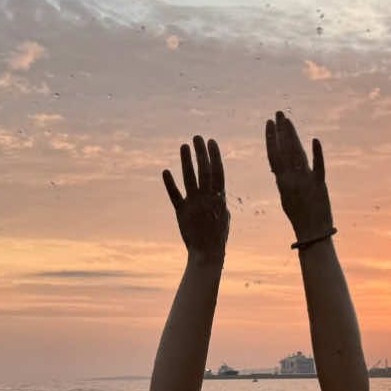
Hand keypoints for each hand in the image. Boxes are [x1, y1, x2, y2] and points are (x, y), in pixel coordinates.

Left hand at [162, 135, 228, 261]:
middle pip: (205, 171)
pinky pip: (175, 196)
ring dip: (186, 161)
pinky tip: (165, 171)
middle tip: (197, 137)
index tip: (211, 141)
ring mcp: (194, 205)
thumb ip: (220, 201)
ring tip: (183, 146)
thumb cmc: (218, 236)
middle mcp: (207, 199)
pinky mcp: (182, 212)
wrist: (207, 253)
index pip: (218, 172)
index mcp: (220, 198)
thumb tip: (219, 189)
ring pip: (190, 179)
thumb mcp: (225, 216)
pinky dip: (170, 184)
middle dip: (201, 153)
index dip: (215, 155)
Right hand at [265, 110, 332, 240]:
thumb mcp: (286, 195)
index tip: (269, 122)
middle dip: (282, 130)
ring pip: (298, 154)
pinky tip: (315, 140)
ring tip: (288, 120)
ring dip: (294, 136)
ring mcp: (306, 181)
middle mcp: (292, 179)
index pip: (274, 155)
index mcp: (282, 182)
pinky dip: (317, 154)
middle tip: (279, 113)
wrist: (313, 232)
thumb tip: (276, 163)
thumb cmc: (298, 215)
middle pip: (285, 150)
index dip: (271, 138)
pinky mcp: (321, 185)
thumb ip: (283, 177)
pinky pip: (318, 167)